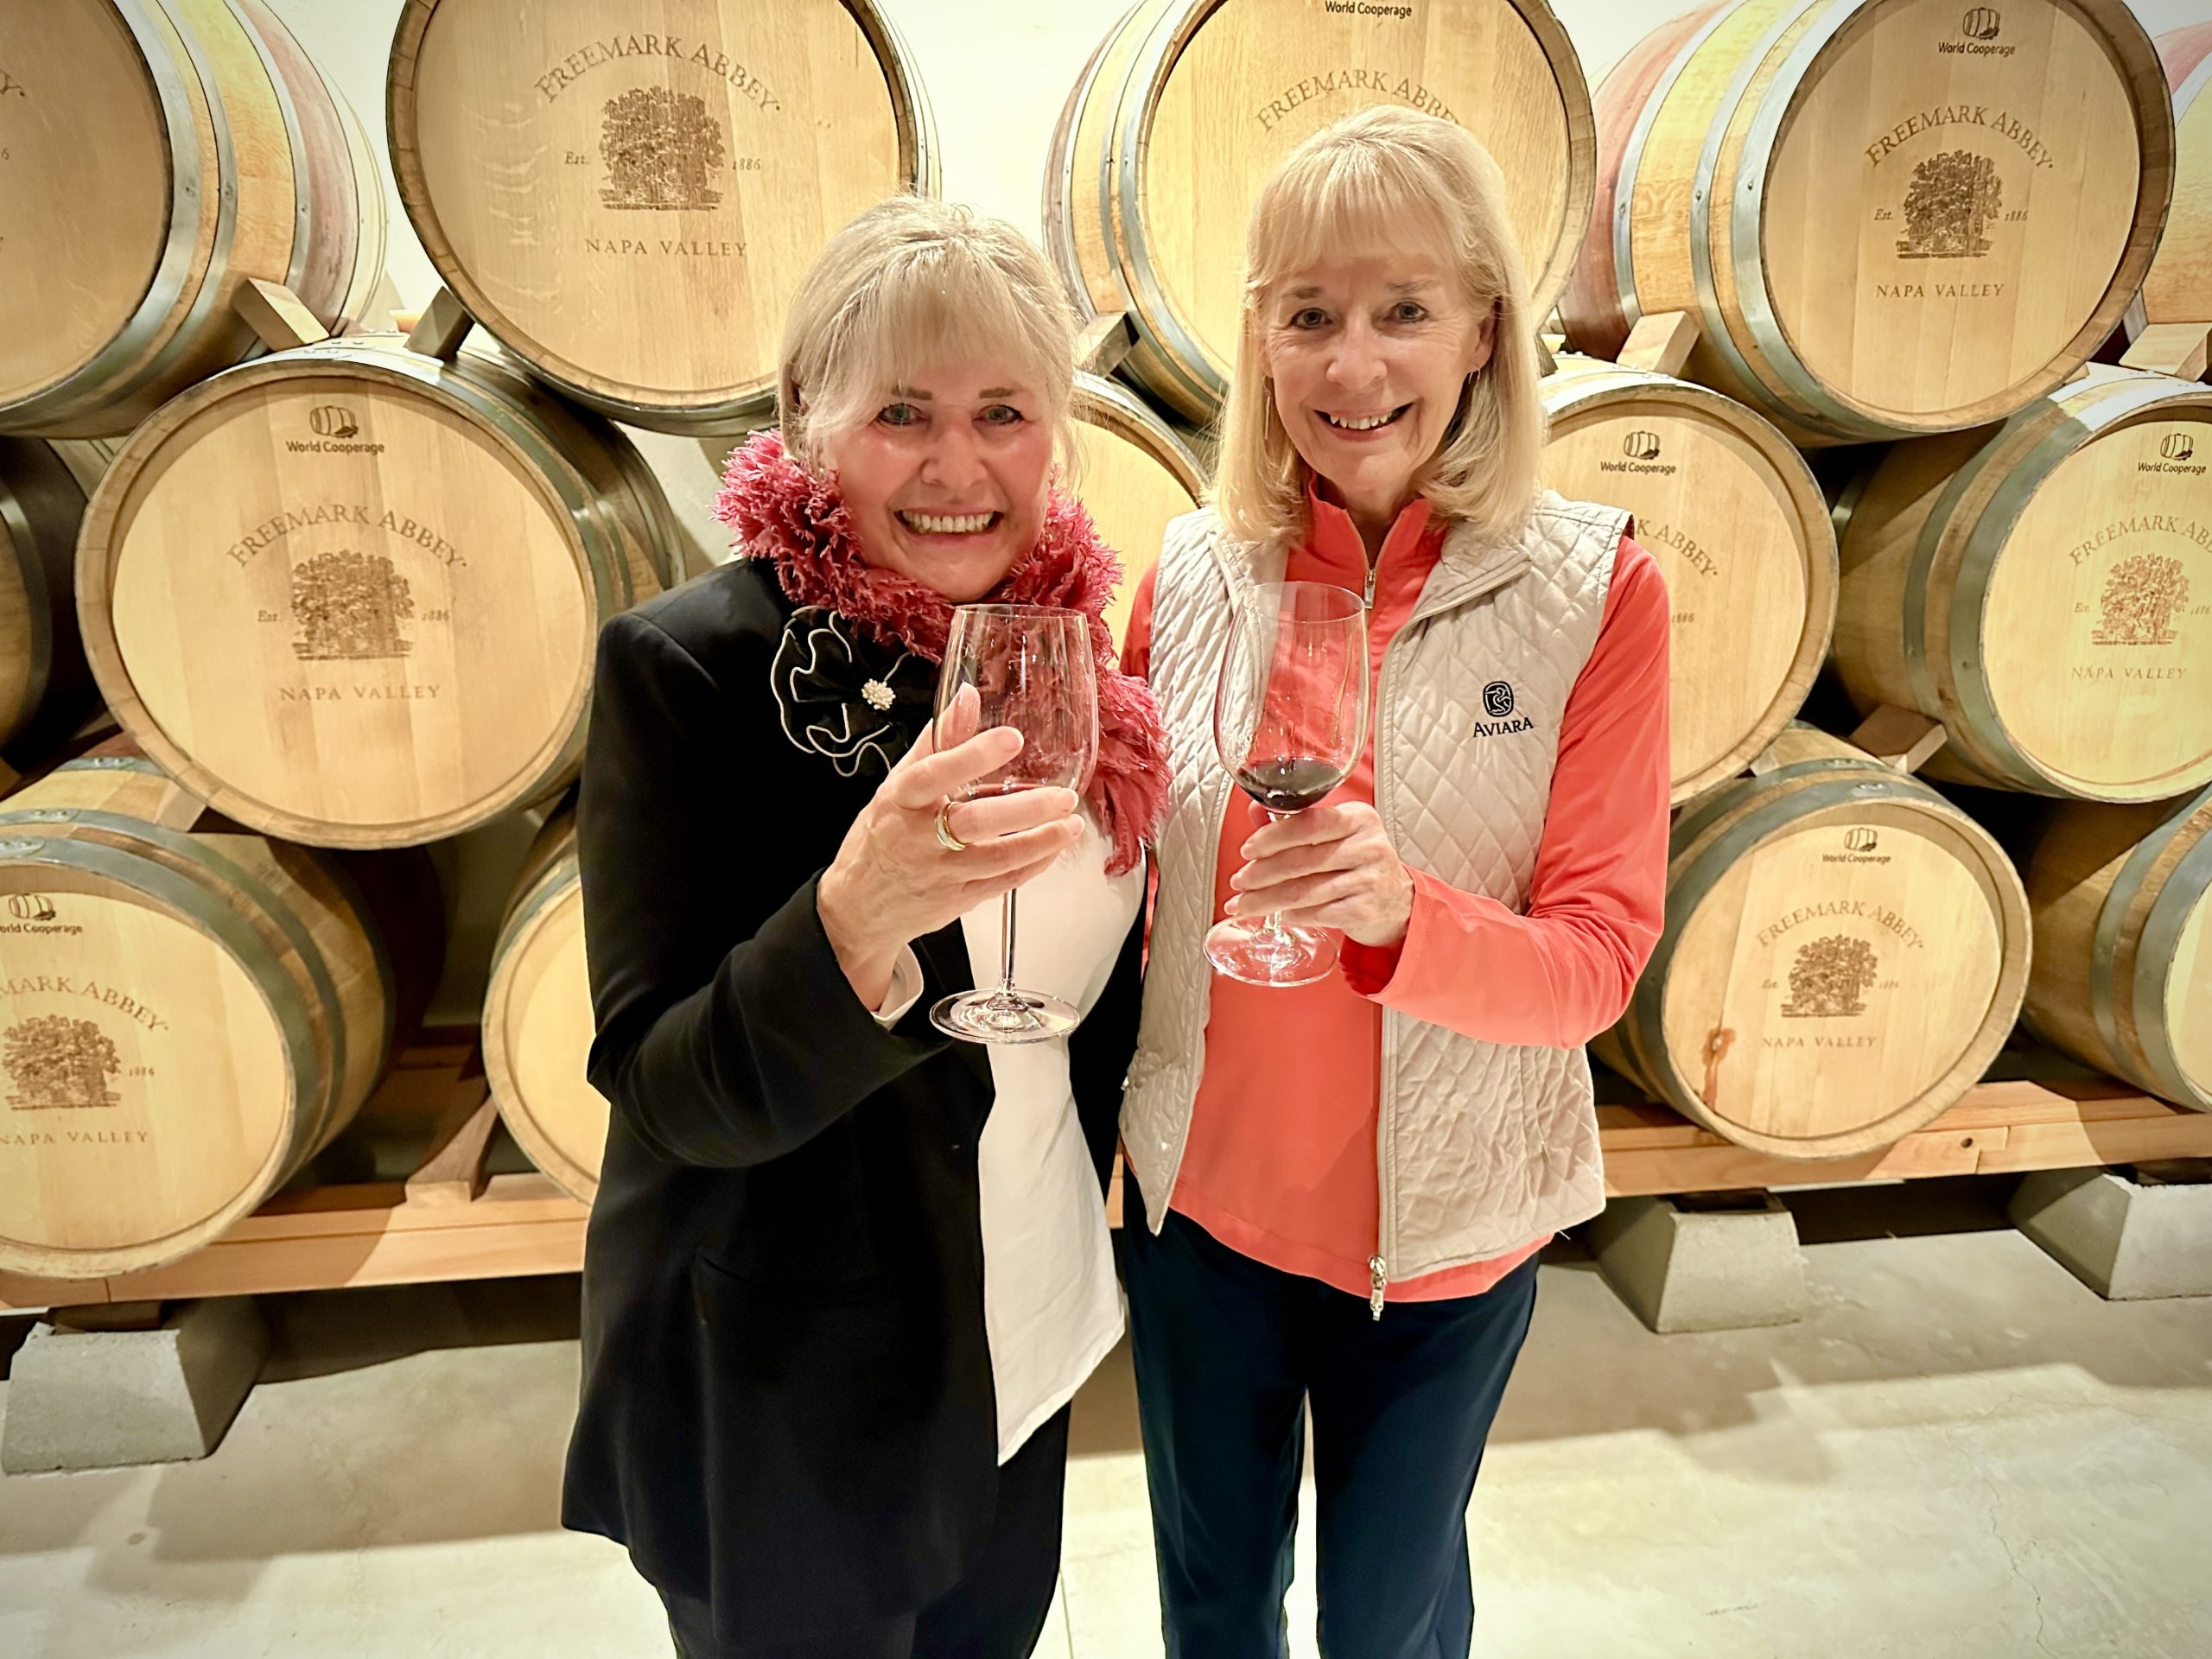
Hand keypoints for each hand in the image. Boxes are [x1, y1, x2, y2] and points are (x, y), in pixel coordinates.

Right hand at [817, 688, 1083, 1005]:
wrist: (859, 906)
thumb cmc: (882, 836)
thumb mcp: (898, 785)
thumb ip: (937, 742)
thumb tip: (967, 696)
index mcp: (901, 801)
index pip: (934, 773)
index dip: (972, 755)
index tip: (1011, 738)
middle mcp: (919, 837)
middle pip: (974, 821)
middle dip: (1024, 809)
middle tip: (1063, 796)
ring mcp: (940, 872)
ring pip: (996, 859)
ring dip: (1039, 841)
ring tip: (1071, 823)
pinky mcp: (957, 899)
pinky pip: (1001, 883)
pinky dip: (1032, 865)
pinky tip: (1053, 847)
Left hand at [1225, 799, 1412, 948]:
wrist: (1397, 900)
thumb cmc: (1357, 861)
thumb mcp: (1335, 834)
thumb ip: (1294, 822)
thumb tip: (1254, 811)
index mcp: (1358, 818)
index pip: (1309, 823)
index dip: (1272, 837)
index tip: (1247, 850)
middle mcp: (1368, 846)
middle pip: (1301, 861)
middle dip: (1261, 875)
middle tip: (1238, 883)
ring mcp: (1369, 880)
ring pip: (1304, 891)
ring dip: (1267, 900)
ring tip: (1244, 904)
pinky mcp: (1366, 909)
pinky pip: (1317, 913)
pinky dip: (1292, 915)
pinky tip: (1279, 914)